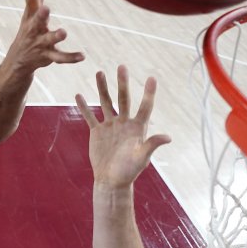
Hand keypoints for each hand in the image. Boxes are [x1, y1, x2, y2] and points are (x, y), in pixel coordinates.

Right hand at [6, 0, 84, 70]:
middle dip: (41, 15)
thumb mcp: (30, 12)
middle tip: (46, 8)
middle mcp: (35, 29)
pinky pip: (60, 58)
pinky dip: (71, 57)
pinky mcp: (49, 56)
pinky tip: (82, 56)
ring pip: (49, 39)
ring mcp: (41, 43)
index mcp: (31, 16)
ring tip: (64, 32)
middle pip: (37, 21)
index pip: (31, 1)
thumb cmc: (28, 30)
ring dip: (56, 36)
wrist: (18, 60)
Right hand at [75, 66, 170, 189]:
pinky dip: (83, 107)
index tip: (151, 78)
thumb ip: (151, 145)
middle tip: (121, 67)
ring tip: (99, 73)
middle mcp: (124, 123)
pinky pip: (89, 116)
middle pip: (123, 99)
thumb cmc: (129, 171)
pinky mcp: (97, 132)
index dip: (148, 93)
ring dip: (102, 88)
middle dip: (122, 83)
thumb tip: (167, 137)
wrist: (111, 180)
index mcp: (137, 128)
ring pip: (106, 103)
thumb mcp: (142, 158)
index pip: (144, 107)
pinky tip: (79, 95)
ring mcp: (110, 126)